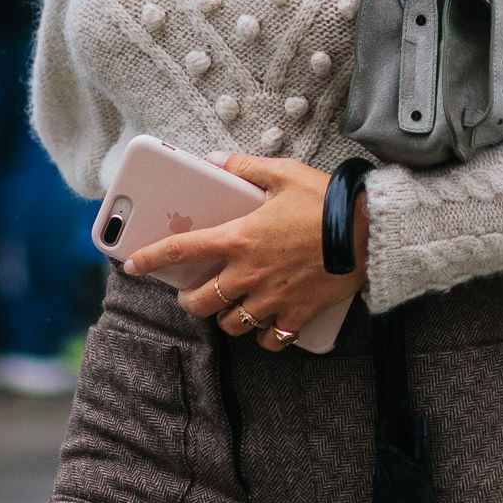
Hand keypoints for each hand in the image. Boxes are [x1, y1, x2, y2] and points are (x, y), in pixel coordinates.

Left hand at [123, 153, 367, 350]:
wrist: (370, 233)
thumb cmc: (327, 201)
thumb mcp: (284, 174)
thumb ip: (245, 169)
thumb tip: (218, 161)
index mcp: (239, 238)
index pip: (180, 251)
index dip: (150, 259)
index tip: (132, 265)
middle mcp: (248, 274)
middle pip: (200, 303)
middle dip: (191, 301)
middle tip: (197, 294)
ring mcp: (272, 299)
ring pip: (231, 325)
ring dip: (227, 318)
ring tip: (235, 307)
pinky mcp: (297, 314)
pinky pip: (270, 340)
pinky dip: (265, 336)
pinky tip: (268, 325)